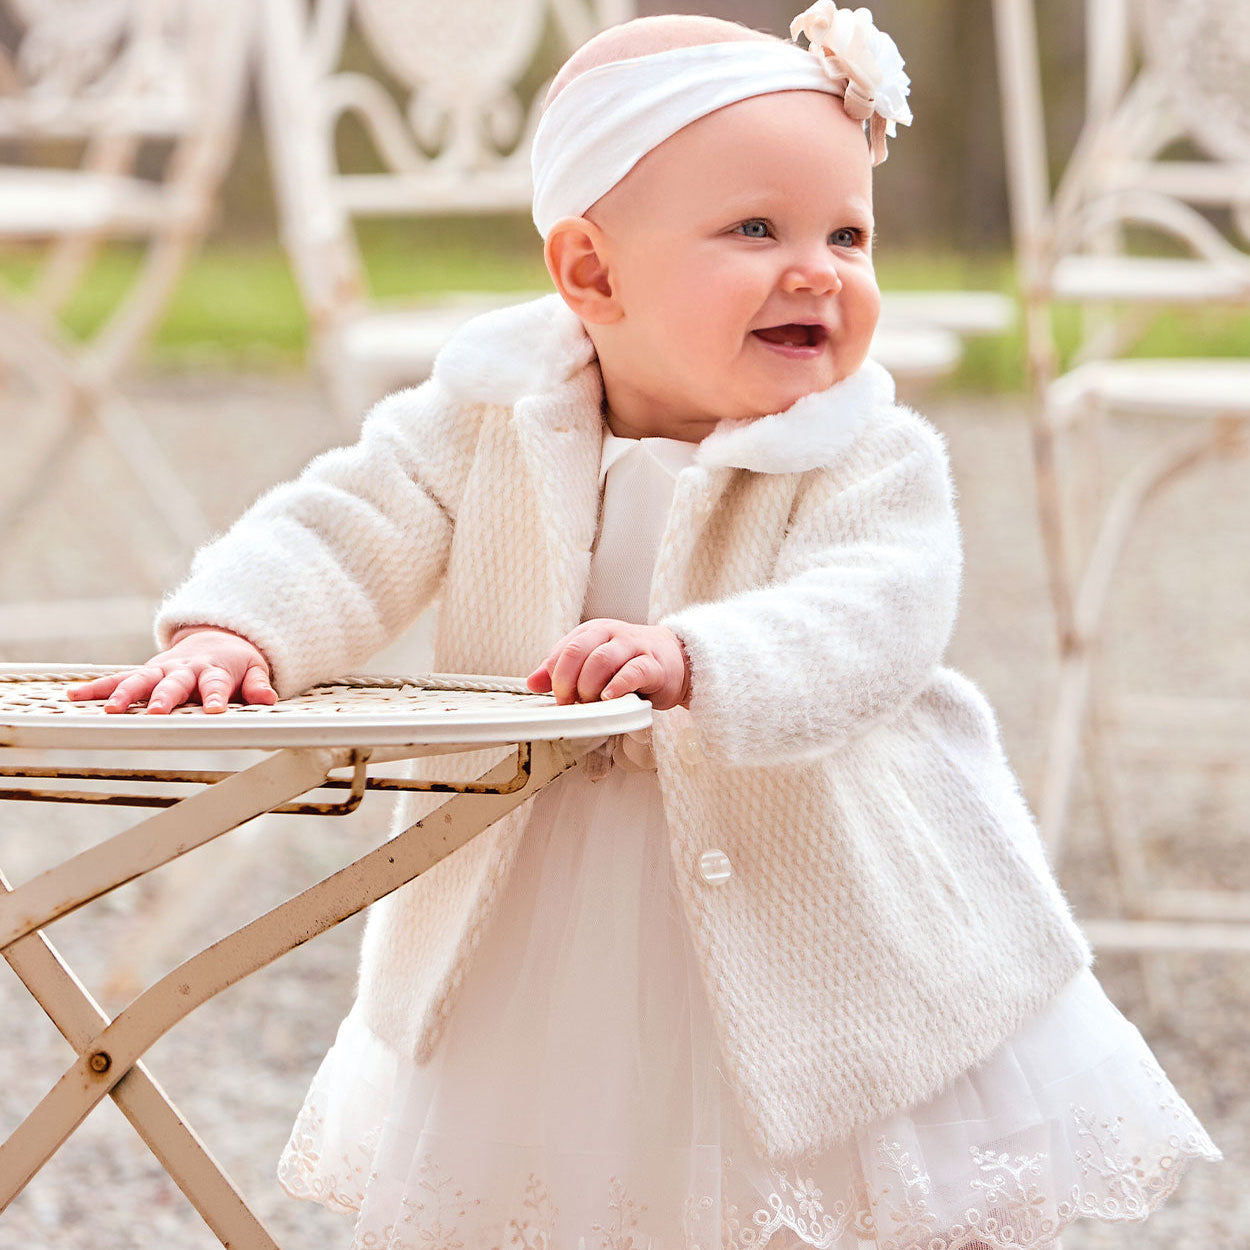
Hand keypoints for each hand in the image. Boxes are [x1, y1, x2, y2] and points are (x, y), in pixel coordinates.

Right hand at [67, 627, 275, 714]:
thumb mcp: (255, 669)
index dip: (215, 696)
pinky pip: (118, 678)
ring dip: (125, 694)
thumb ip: (258, 685)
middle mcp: (185, 669)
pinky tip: (75, 695)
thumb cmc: (236, 662)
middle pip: (174, 684)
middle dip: (164, 698)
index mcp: (214, 670)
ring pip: (140, 680)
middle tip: (156, 712)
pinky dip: (98, 687)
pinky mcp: (145, 672)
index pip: (216, 685)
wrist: (217, 638)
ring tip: (110, 709)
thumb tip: (268, 699)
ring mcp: (162, 669)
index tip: (214, 710)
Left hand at [527, 620, 689, 710]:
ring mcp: (634, 647)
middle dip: (568, 682)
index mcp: (592, 632)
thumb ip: (563, 672)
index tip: (559, 698)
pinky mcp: (653, 665)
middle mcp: (611, 634)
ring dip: (590, 686)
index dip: (555, 677)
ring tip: (591, 702)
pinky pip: (632, 672)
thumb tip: (532, 682)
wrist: (676, 660)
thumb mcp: (593, 664)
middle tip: (571, 702)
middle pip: (578, 651)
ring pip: (602, 660)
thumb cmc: (629, 664)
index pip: (563, 651)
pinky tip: (610, 698)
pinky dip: (617, 686)